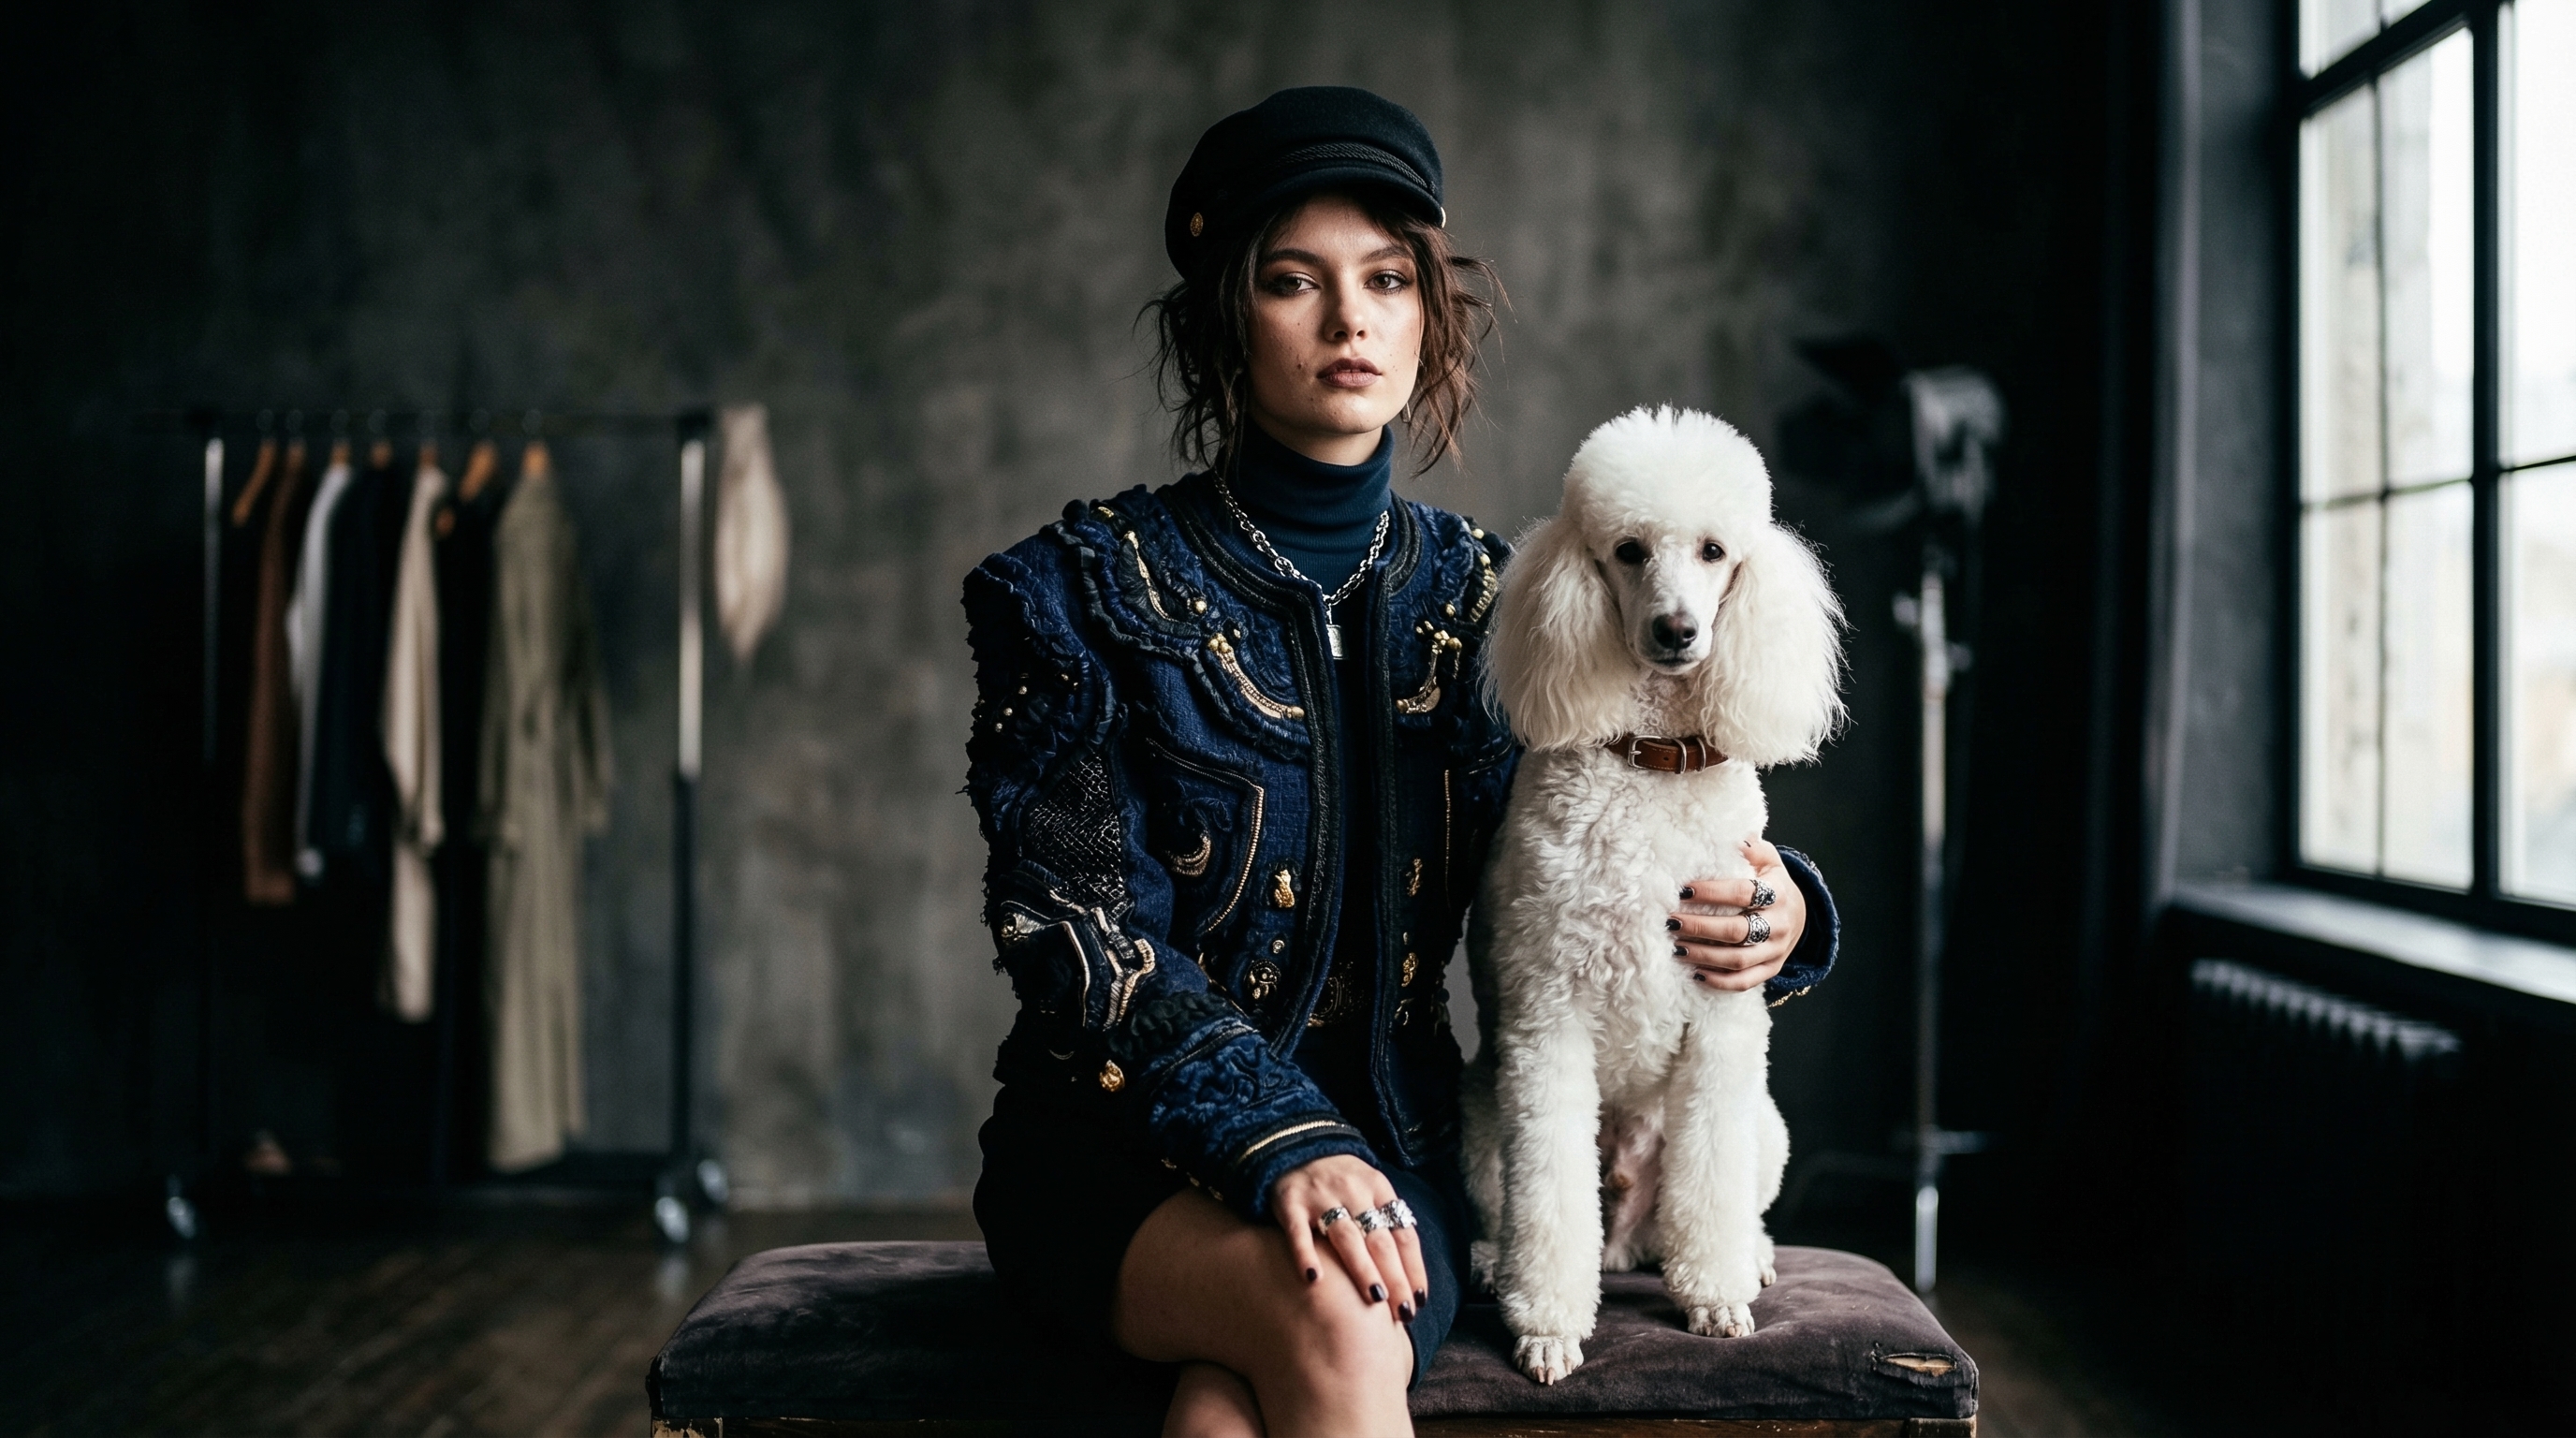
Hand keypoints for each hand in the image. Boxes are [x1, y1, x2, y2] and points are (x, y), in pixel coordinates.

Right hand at [1270, 1155, 1427, 1321]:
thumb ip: (1386, 1221)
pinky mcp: (1289, 1202)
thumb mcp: (1369, 1188)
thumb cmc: (1340, 1179)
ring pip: (1346, 1236)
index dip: (1413, 1268)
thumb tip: (1410, 1275)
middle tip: (1403, 1310)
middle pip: (1380, 1240)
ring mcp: (1320, 1196)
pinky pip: (1298, 1231)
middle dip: (1395, 1277)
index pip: (1403, 1233)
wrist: (1294, 1144)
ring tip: (1375, 1298)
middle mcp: (1353, 1190)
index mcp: (1379, 1188)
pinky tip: (1314, 1278)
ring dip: (1362, 1269)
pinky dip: (1305, 1253)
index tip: (1419, 1300)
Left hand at [1669, 838, 1804, 992]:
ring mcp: (1776, 951)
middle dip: (1700, 927)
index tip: (1682, 890)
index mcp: (1778, 893)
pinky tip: (1694, 973)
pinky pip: (1744, 981)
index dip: (1712, 892)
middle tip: (1671, 922)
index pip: (1742, 893)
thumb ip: (1748, 846)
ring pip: (1738, 960)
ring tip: (1675, 948)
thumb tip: (1725, 831)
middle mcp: (1779, 924)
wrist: (1799, 914)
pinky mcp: (1771, 969)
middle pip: (1737, 931)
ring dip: (1703, 955)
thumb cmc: (1771, 881)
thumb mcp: (1767, 859)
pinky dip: (1718, 981)